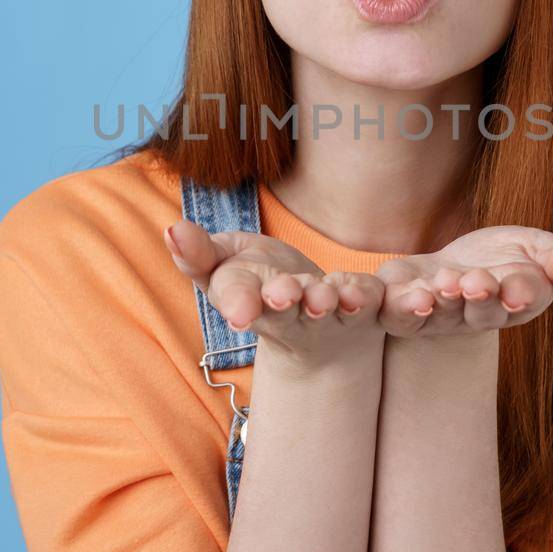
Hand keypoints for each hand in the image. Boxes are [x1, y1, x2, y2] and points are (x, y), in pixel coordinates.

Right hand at [163, 220, 386, 363]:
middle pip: (286, 312)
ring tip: (326, 296)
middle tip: (284, 295)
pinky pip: (375, 301)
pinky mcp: (368, 307)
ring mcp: (330, 315)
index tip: (240, 312)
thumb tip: (171, 230)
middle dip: (285, 301)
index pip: (240, 300)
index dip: (240, 304)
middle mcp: (291, 315)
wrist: (318, 321)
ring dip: (329, 301)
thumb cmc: (259, 283)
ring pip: (329, 308)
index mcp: (250, 301)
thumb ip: (199, 254)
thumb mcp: (224, 266)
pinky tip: (381, 294)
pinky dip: (378, 299)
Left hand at [375, 226, 552, 337]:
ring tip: (447, 283)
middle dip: (482, 298)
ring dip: (444, 300)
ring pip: (442, 315)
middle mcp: (477, 316)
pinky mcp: (402, 310)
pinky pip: (400, 315)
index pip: (525, 298)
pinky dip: (403, 307)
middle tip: (478, 282)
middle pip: (483, 313)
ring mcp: (439, 316)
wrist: (447, 266)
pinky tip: (412, 295)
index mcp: (516, 300)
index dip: (523, 293)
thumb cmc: (498, 259)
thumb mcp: (534, 248)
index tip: (520, 288)